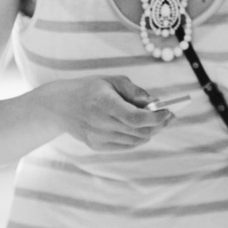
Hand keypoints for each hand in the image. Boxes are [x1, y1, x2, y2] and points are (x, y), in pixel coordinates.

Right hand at [48, 76, 175, 151]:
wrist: (59, 106)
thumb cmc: (88, 89)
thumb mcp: (111, 81)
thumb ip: (134, 91)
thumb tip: (154, 103)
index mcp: (104, 103)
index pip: (136, 118)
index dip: (156, 118)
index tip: (168, 112)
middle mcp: (100, 123)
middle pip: (139, 131)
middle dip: (158, 125)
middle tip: (167, 117)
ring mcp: (97, 137)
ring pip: (135, 141)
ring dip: (149, 132)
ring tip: (155, 122)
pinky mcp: (96, 146)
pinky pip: (126, 146)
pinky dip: (137, 138)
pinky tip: (139, 129)